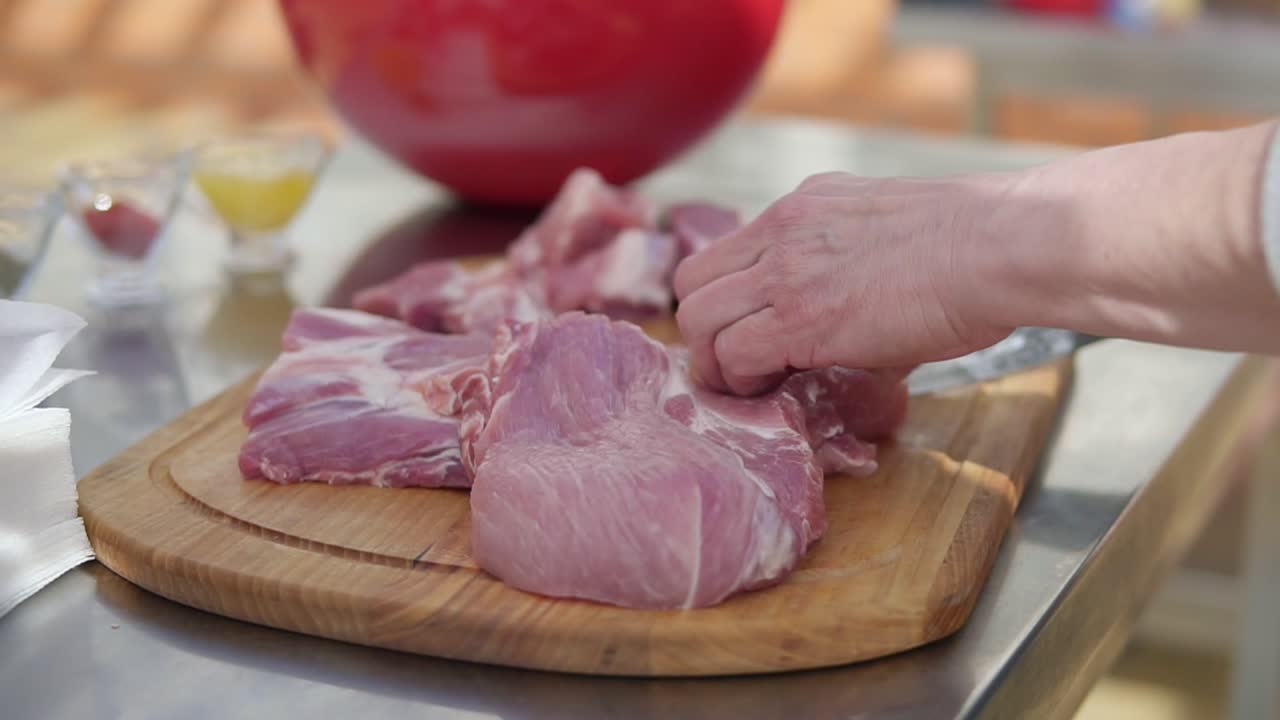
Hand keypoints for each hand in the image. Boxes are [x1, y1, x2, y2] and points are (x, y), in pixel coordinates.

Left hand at [673, 171, 1016, 394]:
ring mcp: (786, 271)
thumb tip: (858, 319)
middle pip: (691, 283)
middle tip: (738, 363)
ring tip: (752, 383)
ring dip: (716, 360)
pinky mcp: (800, 317)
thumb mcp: (891, 232)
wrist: (1002, 246)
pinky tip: (775, 388)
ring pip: (697, 319)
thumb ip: (851, 261)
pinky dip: (743, 380)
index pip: (722, 251)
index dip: (723, 300)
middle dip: (705, 331)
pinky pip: (732, 354)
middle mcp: (782, 230)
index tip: (747, 331)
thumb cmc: (976, 248)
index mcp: (802, 206)